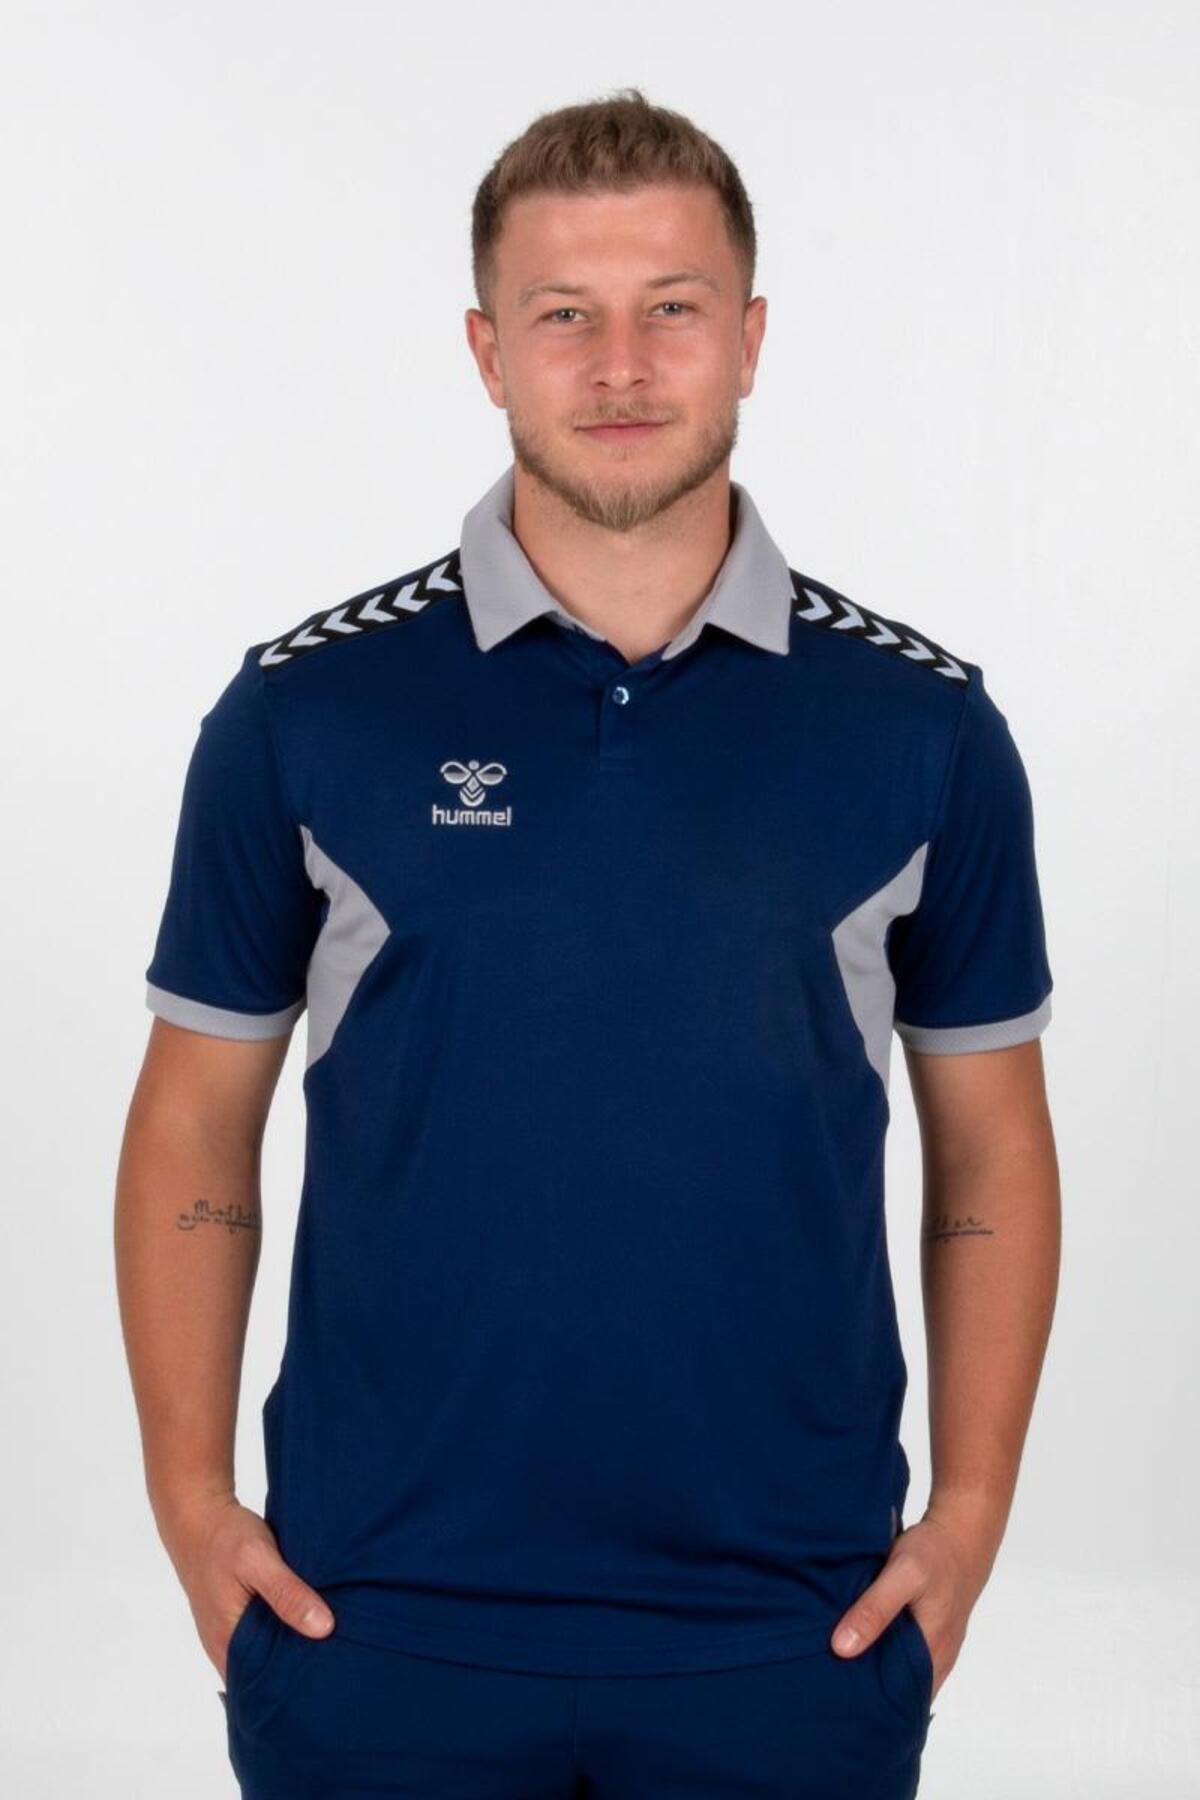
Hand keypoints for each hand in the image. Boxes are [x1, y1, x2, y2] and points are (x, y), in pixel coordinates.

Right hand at [159, 1493, 335, 1679]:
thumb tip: (324, 1628)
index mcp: (227, 1642)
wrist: (197, 1515)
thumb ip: (287, 1594)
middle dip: (296, 1673)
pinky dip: (280, 1634)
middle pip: (263, 1675)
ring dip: (289, 1652)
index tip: (330, 1683)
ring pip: (262, 1656)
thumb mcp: (259, 1560)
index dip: (294, 1688)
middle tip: (339, 1668)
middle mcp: (223, 1646)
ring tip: (330, 1649)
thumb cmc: (225, 1538)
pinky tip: (306, 1625)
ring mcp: (226, 1634)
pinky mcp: (232, 1618)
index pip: (262, 1687)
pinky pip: (258, 1638)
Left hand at [828, 1506, 996, 1702]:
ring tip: (834, 1664)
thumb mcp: (902, 1575)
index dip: (870, 1704)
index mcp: (932, 1654)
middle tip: (826, 1682)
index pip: (899, 1701)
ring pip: (899, 1670)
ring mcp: (935, 1646)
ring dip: (873, 1667)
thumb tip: (841, 1649)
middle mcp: (936, 1658)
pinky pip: (903, 1651)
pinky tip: (856, 1638)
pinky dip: (882, 1649)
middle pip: (898, 1689)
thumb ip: (874, 1610)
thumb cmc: (934, 1554)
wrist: (961, 1531)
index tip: (835, 1699)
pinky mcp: (929, 1630)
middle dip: (867, 1688)